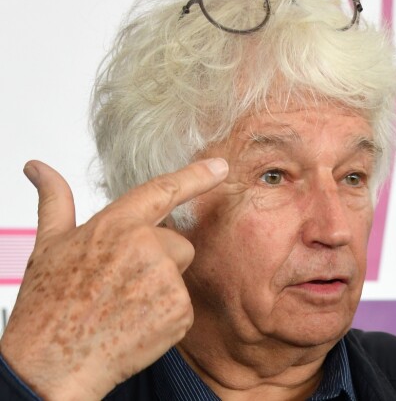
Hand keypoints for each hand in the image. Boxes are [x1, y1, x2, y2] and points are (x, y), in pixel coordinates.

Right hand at [0, 158, 227, 400]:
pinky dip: (165, 317)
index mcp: (116, 224)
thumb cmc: (48, 306)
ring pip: (180, 273)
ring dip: (162, 288)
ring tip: (124, 306)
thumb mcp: (48, 245)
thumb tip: (37, 166)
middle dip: (159, 260)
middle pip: (177, 243)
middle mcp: (145, 245)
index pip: (164, 189)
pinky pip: (183, 305)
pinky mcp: (178, 310)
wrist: (50, 366)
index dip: (196, 175)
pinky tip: (135, 325)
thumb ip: (54, 199)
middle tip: (121, 285)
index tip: (220, 166)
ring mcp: (164, 278)